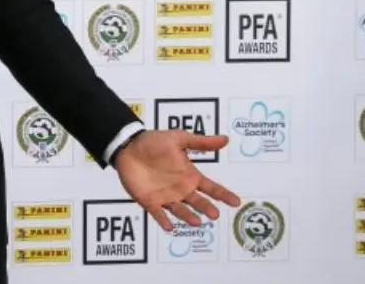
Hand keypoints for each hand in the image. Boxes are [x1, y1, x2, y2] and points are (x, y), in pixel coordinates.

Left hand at [113, 130, 241, 230]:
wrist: (128, 146)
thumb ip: (201, 142)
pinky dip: (163, 220)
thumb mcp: (179, 139)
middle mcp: (180, 189)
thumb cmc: (154, 142)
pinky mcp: (149, 201)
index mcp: (189, 176)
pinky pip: (157, 213)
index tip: (236, 202)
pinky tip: (169, 226)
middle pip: (197, 202)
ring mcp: (165, 196)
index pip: (211, 187)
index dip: (223, 195)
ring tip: (196, 222)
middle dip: (206, 208)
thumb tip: (225, 139)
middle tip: (214, 214)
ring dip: (188, 216)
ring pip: (180, 210)